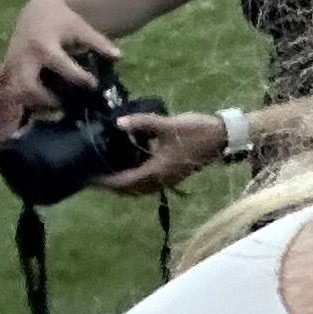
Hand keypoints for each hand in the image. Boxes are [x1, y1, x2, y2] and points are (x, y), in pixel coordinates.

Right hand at [0, 0, 124, 129]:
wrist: (37, 10)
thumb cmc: (62, 20)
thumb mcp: (81, 27)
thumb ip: (98, 42)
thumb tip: (119, 57)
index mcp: (44, 45)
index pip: (60, 65)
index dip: (78, 77)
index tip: (93, 84)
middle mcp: (24, 57)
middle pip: (27, 86)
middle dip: (45, 99)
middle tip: (64, 104)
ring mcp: (12, 64)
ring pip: (15, 92)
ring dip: (33, 103)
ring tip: (54, 105)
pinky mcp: (7, 68)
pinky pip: (11, 90)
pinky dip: (25, 98)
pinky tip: (42, 102)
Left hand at [96, 111, 231, 195]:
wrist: (225, 137)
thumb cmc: (197, 132)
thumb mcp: (168, 124)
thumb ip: (143, 123)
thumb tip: (118, 123)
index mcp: (157, 171)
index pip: (124, 182)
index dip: (105, 181)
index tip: (88, 177)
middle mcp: (161, 180)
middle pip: (130, 191)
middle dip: (112, 186)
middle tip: (94, 176)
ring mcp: (169, 179)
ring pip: (140, 189)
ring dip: (124, 185)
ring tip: (109, 173)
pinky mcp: (174, 175)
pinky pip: (149, 184)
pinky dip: (136, 180)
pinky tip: (131, 167)